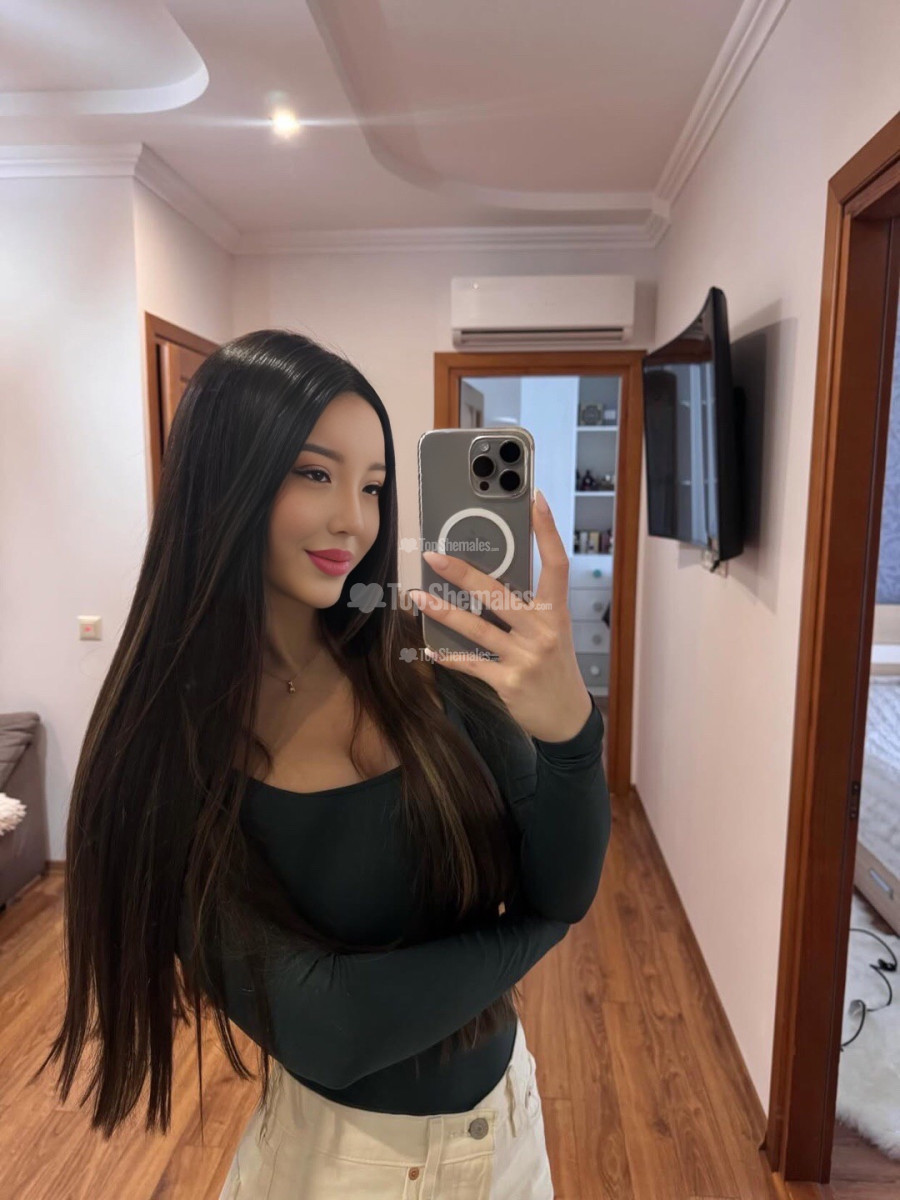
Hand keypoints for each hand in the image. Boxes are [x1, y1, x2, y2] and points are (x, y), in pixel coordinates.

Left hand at [408, 489, 593, 742]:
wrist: (568, 718)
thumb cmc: (556, 667)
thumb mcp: (552, 632)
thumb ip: (529, 608)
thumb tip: (489, 580)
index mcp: (556, 612)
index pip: (556, 563)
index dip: (547, 531)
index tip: (536, 500)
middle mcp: (542, 631)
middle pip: (499, 594)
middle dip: (464, 574)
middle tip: (435, 556)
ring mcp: (525, 658)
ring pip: (478, 628)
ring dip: (444, 611)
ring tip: (418, 595)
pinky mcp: (509, 682)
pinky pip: (471, 664)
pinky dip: (448, 656)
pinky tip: (429, 649)